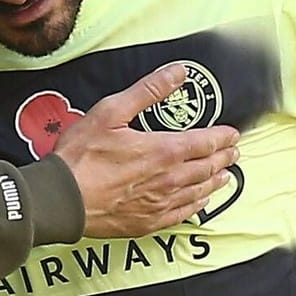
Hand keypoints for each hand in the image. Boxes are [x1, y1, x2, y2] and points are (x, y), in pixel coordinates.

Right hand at [54, 63, 240, 237]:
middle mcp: (169, 179)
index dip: (222, 137)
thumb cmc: (81, 155)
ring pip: (198, 191)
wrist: (62, 199)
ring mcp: (160, 203)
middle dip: (223, 158)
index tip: (232, 134)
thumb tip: (178, 73)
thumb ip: (148, 91)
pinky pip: (182, 214)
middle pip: (206, 167)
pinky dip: (197, 205)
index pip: (205, 142)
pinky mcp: (148, 222)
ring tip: (225, 175)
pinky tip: (200, 202)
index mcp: (163, 150)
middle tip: (234, 153)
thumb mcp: (112, 111)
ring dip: (214, 181)